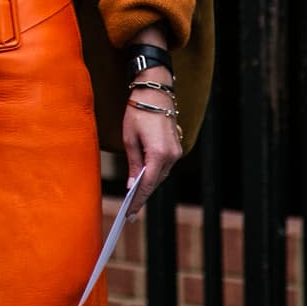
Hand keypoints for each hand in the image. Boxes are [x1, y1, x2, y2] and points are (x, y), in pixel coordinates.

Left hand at [120, 25, 180, 218]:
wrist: (155, 92)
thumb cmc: (138, 112)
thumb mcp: (129, 138)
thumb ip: (134, 164)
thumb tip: (133, 185)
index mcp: (158, 154)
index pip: (147, 184)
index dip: (138, 201)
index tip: (131, 213)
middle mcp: (172, 155)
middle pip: (155, 182)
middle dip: (142, 195)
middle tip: (131, 210)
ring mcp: (177, 151)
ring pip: (161, 174)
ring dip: (148, 184)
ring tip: (135, 197)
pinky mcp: (177, 146)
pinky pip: (164, 165)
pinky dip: (154, 173)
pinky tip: (144, 178)